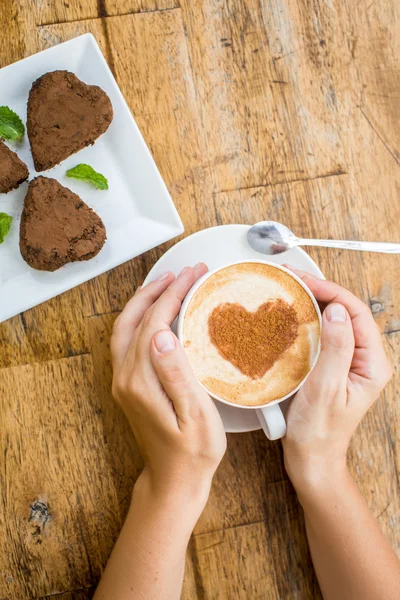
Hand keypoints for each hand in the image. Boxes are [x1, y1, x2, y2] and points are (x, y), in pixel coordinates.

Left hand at [110, 264, 226, 509]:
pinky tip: (159, 313)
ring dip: (145, 300)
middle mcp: (125, 377)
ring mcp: (123, 380)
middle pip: (134, 318)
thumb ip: (177, 375)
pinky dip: (141, 317)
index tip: (194, 275)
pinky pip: (128, 340)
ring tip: (169, 283)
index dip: (174, 294)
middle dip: (157, 289)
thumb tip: (161, 334)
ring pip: (125, 327)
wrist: (173, 480)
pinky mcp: (128, 384)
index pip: (154, 322)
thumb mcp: (195, 416)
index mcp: (141, 381)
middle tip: (183, 273)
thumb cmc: (192, 452)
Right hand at [282, 267, 391, 493]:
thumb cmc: (319, 432)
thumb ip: (336, 348)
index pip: (356, 314)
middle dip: (321, 292)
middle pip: (346, 313)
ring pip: (333, 321)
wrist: (311, 459)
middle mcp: (363, 360)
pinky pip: (322, 335)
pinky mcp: (331, 366)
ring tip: (290, 290)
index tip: (305, 282)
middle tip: (293, 279)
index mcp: (372, 364)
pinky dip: (306, 321)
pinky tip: (290, 315)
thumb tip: (337, 311)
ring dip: (312, 303)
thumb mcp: (326, 389)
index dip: (332, 293)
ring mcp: (347, 362)